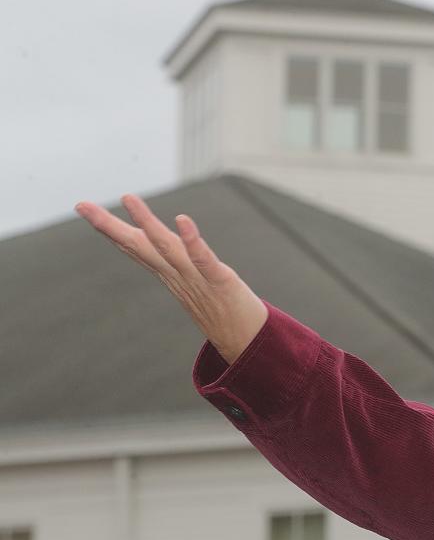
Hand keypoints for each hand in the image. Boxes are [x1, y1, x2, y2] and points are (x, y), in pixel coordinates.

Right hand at [74, 193, 268, 364]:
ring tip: (128, 198)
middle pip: (139, 246)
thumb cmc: (221, 308)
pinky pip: (203, 258)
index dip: (109, 227)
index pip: (135, 246)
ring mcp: (196, 278)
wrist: (245, 340)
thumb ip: (179, 264)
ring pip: (166, 248)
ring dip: (147, 223)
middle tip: (82, 205)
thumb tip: (164, 248)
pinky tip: (182, 219)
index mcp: (169, 271)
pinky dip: (192, 240)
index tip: (83, 207)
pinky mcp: (220, 281)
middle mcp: (176, 274)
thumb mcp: (193, 282)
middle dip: (110, 225)